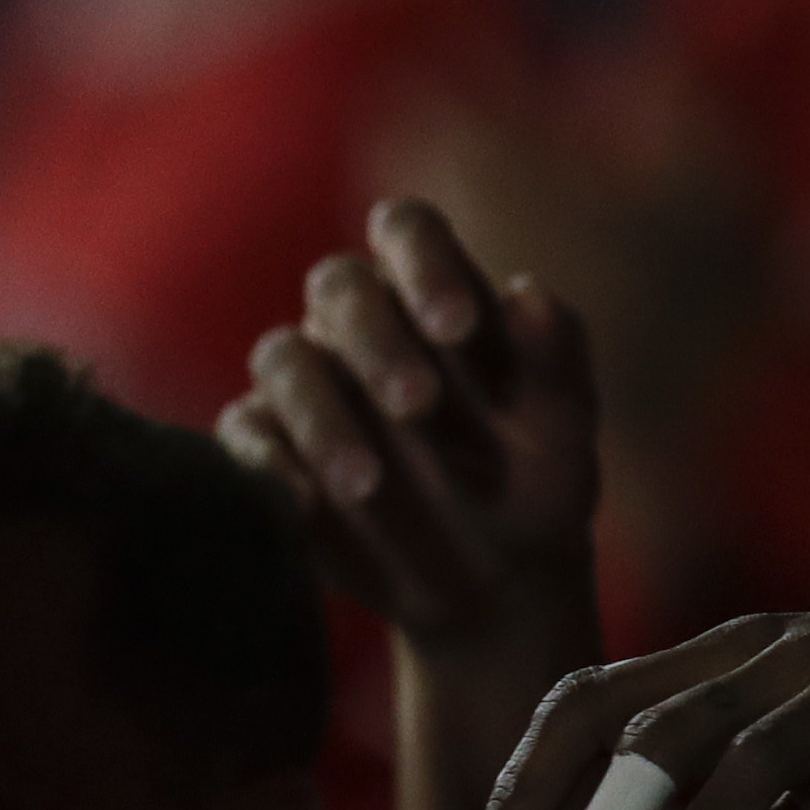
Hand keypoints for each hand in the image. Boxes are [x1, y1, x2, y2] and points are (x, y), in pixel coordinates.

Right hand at [217, 198, 599, 641]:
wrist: (492, 581)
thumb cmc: (533, 485)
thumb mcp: (562, 431)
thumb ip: (555, 359)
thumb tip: (529, 293)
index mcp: (434, 293)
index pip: (408, 229)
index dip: (423, 261)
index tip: (458, 327)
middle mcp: (362, 326)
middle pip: (336, 285)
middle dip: (375, 341)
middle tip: (419, 409)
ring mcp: (309, 385)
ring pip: (282, 358)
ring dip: (321, 416)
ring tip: (368, 486)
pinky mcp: (267, 446)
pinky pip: (246, 436)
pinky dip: (269, 464)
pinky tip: (309, 503)